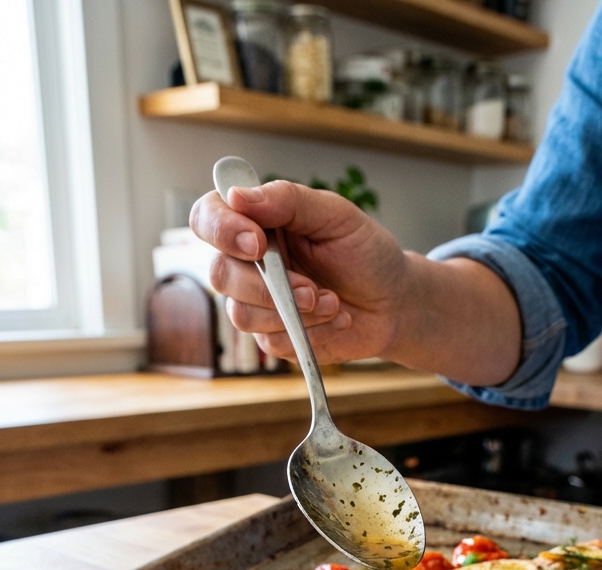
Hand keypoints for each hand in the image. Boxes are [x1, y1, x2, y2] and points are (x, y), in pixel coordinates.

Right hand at [190, 181, 407, 363]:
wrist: (393, 303)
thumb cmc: (365, 253)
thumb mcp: (335, 215)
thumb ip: (288, 200)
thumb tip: (237, 195)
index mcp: (256, 222)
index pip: (208, 218)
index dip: (221, 230)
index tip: (258, 242)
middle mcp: (248, 262)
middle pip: (220, 273)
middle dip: (266, 286)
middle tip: (312, 288)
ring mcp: (257, 302)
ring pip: (241, 314)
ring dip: (293, 312)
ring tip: (332, 303)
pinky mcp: (273, 336)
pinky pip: (271, 342)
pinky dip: (309, 333)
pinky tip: (335, 320)